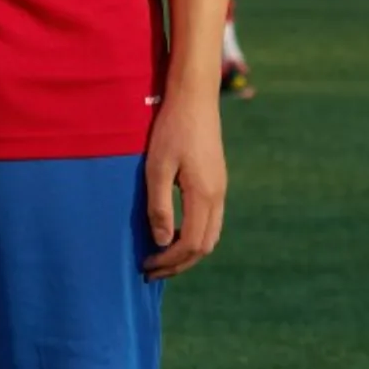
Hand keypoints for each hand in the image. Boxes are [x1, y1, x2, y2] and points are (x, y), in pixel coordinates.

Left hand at [140, 90, 226, 278]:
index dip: (170, 261)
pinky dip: (194, 235)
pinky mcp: (217, 181)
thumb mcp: (156, 168)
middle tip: (152, 270)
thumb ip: (159, 206)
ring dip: (188, 251)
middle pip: (205, 246)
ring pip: (211, 235)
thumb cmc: (171, 130)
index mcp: (204, 195)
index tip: (147, 265)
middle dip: (179, 264)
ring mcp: (220, 189)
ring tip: (161, 257)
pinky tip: (173, 233)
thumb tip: (161, 242)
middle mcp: (218, 196)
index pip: (191, 244)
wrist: (195, 99)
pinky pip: (211, 220)